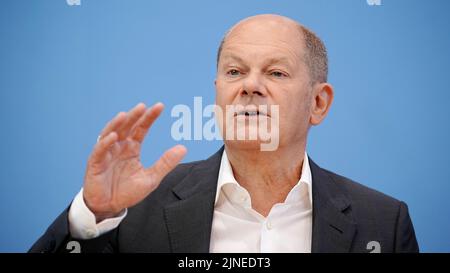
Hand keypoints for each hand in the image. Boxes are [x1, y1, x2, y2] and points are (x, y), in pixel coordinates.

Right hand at [83, 102, 186, 221]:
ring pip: (110, 134)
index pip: (141, 128)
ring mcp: (106, 154)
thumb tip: (183, 148)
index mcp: (132, 148)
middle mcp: (119, 147)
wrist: (110, 207)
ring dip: (117, 124)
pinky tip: (114, 136)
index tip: (160, 106)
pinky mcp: (95, 164)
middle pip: (126, 127)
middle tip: (143, 106)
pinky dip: (105, 143)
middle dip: (134, 116)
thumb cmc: (127, 192)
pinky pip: (99, 151)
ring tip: (125, 114)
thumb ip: (166, 163)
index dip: (149, 118)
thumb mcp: (151, 178)